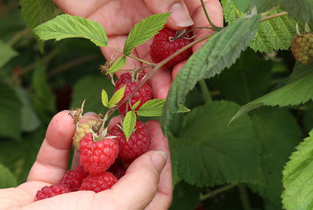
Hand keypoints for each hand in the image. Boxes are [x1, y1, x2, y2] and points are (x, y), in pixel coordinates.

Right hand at [0, 111, 171, 209]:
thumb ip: (141, 186)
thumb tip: (160, 159)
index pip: (156, 195)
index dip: (161, 162)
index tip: (157, 128)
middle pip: (123, 174)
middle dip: (125, 144)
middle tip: (125, 115)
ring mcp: (71, 203)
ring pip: (90, 162)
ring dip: (91, 137)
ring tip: (93, 115)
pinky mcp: (44, 190)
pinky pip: (58, 159)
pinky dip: (61, 140)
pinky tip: (64, 119)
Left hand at [53, 0, 222, 98]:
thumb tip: (184, 24)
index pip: (199, 12)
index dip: (204, 35)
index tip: (203, 56)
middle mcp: (156, 10)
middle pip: (175, 42)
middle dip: (179, 65)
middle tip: (180, 84)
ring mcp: (133, 24)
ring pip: (150, 56)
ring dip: (157, 78)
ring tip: (162, 96)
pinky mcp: (108, 36)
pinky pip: (121, 60)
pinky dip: (128, 77)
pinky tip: (137, 92)